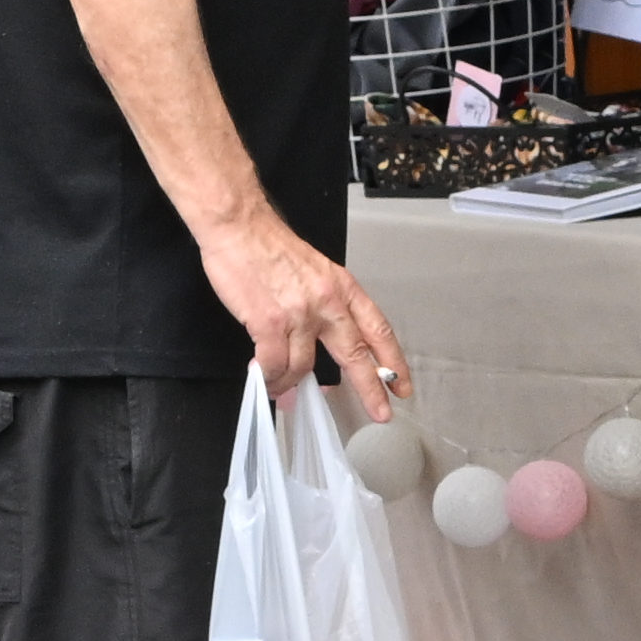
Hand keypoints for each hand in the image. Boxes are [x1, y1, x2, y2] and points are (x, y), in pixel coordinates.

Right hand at [203, 211, 404, 414]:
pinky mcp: (269, 322)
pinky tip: (265, 379)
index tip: (401, 383)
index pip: (377, 328)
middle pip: (356, 354)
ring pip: (305, 367)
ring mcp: (299, 314)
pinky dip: (270, 377)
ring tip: (282, 387)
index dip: (392, 359)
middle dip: (371, 388)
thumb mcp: (315, 270)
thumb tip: (325, 341)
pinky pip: (274, 364)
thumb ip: (326, 304)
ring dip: (291, 383)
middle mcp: (327, 302)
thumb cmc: (271, 247)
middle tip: (381, 412)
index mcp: (342, 287)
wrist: (239, 227)